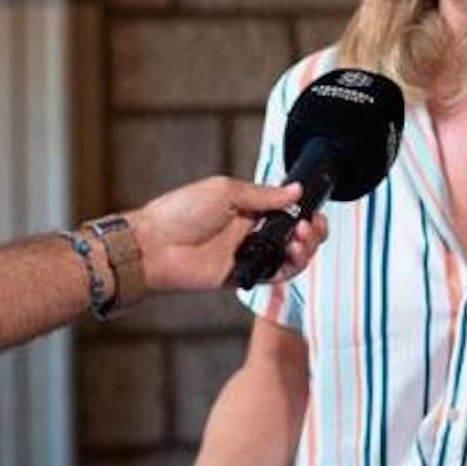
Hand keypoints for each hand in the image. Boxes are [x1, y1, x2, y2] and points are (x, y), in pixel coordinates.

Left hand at [131, 176, 328, 292]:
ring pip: (288, 256)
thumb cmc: (178, 213)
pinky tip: (291, 256)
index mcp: (246, 206)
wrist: (154, 246)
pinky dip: (289, 267)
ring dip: (304, 248)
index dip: (303, 210)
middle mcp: (249, 231)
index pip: (286, 209)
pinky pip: (273, 274)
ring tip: (300, 241)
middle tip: (309, 226)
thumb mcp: (224, 191)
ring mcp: (246, 254)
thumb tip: (294, 190)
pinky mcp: (241, 275)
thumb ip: (263, 194)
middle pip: (293, 234)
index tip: (312, 210)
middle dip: (310, 230)